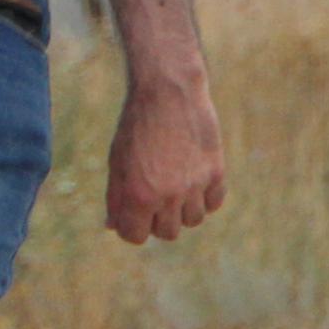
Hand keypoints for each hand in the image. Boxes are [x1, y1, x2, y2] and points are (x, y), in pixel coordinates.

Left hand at [105, 77, 225, 243]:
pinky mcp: (215, 172)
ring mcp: (195, 185)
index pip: (135, 236)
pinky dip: (205, 198)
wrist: (168, 92)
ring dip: (182, 210)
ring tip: (174, 185)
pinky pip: (214, 203)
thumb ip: (116, 197)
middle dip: (157, 219)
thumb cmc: (136, 127)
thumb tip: (113, 227)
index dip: (131, 226)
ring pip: (193, 221)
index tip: (132, 212)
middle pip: (167, 233)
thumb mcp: (117, 162)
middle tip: (153, 195)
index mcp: (138, 195)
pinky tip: (193, 179)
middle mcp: (168, 195)